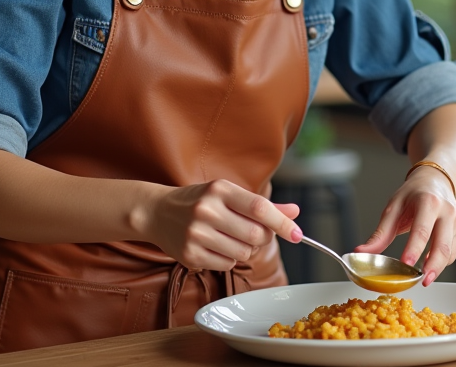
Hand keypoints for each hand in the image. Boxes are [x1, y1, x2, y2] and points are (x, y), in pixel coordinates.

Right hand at [143, 179, 301, 270]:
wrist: (157, 212)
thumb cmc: (200, 201)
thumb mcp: (228, 195)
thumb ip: (263, 206)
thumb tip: (295, 213)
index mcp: (220, 190)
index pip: (259, 208)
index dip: (282, 222)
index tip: (297, 234)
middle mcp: (207, 210)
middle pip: (255, 235)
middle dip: (262, 238)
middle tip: (254, 233)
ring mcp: (196, 234)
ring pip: (243, 253)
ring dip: (245, 249)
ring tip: (229, 237)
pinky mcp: (190, 255)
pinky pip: (226, 264)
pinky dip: (228, 258)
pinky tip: (215, 246)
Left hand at [354, 167, 455, 286]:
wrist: (435, 181)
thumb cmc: (413, 194)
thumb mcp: (393, 207)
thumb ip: (380, 233)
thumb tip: (362, 251)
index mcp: (428, 201)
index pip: (421, 229)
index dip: (414, 248)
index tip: (406, 263)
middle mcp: (446, 211)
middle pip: (442, 244)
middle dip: (433, 266)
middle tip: (422, 281)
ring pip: (450, 252)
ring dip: (437, 267)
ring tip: (423, 277)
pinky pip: (453, 252)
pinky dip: (442, 262)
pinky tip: (430, 264)